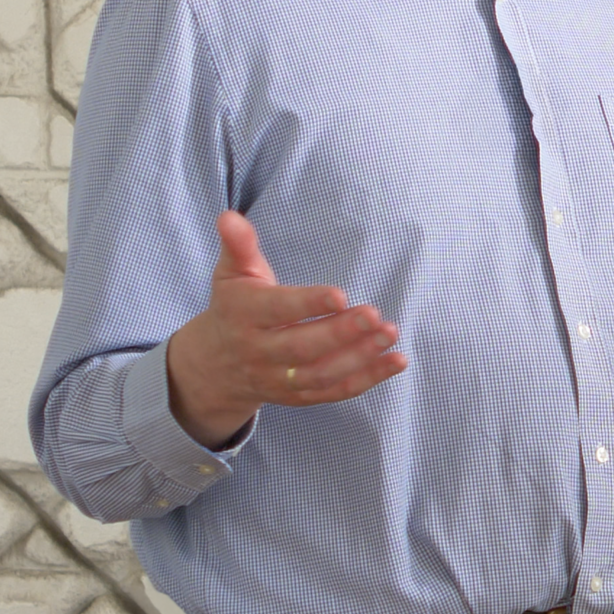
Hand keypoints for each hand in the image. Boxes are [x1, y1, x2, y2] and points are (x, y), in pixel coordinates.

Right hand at [165, 211, 407, 448]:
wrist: (216, 365)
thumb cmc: (236, 305)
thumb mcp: (232, 273)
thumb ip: (238, 245)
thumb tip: (229, 216)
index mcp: (243, 315)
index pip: (277, 311)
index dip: (308, 304)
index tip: (341, 295)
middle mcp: (258, 352)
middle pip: (301, 348)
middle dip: (340, 333)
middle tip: (375, 315)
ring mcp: (278, 379)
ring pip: (320, 374)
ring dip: (359, 357)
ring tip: (390, 333)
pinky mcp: (297, 397)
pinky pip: (334, 393)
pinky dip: (368, 379)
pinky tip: (396, 360)